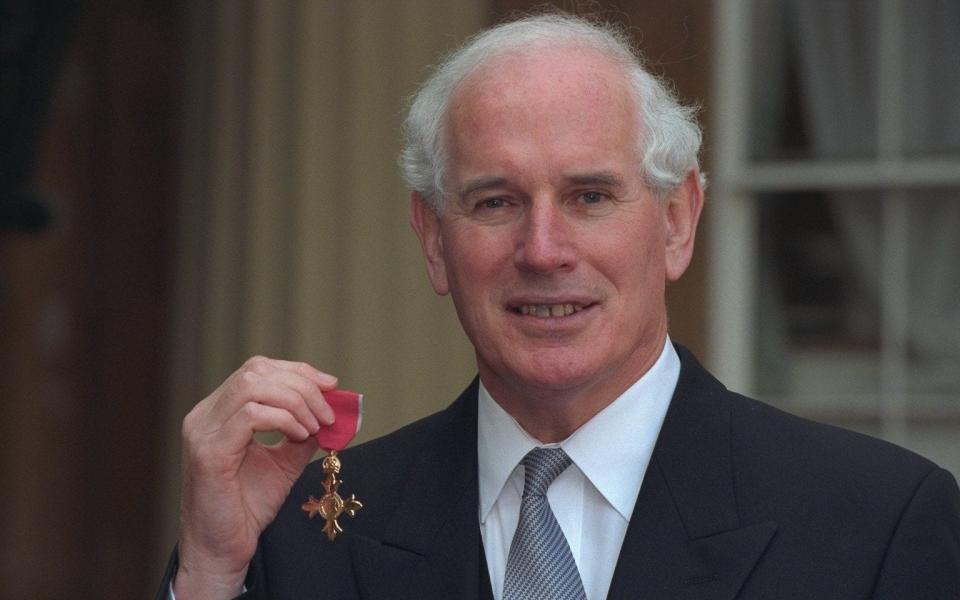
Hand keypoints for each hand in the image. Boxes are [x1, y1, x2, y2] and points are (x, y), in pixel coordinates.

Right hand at [173, 356, 336, 598]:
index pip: (257, 369)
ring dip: (295, 401)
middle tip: (328, 412)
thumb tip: (333, 411)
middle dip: (301, 384)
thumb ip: (303, 433)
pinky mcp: (208, 452)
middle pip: (256, 371)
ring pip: (253, 386)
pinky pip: (250, 415)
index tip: (331, 385)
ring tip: (315, 426)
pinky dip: (283, 419)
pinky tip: (300, 435)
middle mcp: (204, 416)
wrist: (223, 550)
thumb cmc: (247, 508)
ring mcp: (202, 431)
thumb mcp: (283, 462)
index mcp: (217, 413)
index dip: (297, 371)